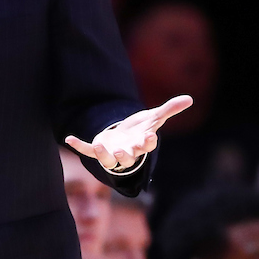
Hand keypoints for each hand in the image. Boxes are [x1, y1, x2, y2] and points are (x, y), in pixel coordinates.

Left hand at [65, 95, 192, 171]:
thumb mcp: (153, 118)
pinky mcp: (98, 150)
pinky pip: (87, 151)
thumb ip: (169, 109)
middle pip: (128, 158)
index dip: (148, 143)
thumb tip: (190, 98)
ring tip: (100, 144)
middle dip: (127, 155)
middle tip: (126, 150)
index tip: (150, 137)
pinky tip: (69, 139)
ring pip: (108, 161)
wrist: (124, 137)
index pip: (147, 146)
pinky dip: (79, 146)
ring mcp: (112, 153)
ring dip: (104, 154)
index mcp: (141, 144)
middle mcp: (127, 152)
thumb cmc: (140, 129)